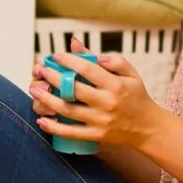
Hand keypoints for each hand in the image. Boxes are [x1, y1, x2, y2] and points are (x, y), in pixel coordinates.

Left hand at [30, 36, 161, 148]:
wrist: (148, 127)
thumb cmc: (136, 96)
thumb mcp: (130, 73)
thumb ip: (110, 59)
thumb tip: (83, 47)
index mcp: (115, 84)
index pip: (88, 69)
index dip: (69, 61)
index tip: (55, 56)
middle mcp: (107, 102)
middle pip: (74, 89)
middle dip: (53, 78)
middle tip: (39, 70)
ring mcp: (100, 120)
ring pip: (68, 110)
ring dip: (47, 100)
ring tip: (34, 90)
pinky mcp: (96, 135)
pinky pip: (71, 132)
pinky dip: (54, 127)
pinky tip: (41, 120)